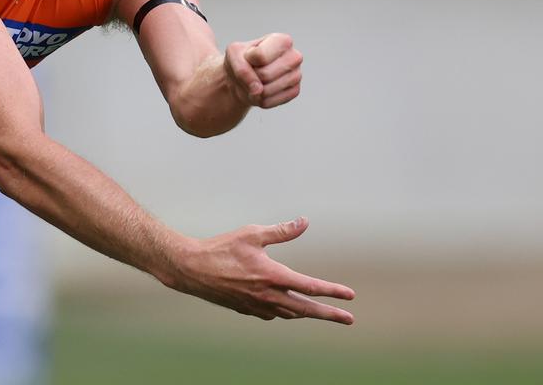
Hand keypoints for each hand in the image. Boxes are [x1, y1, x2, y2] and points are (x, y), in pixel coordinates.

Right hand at [171, 217, 354, 322]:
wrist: (192, 270)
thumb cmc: (221, 248)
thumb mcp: (252, 233)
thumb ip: (281, 231)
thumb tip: (304, 222)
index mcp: (273, 276)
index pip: (310, 286)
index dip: (332, 291)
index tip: (350, 295)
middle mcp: (268, 296)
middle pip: (306, 309)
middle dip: (329, 314)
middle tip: (348, 319)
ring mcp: (257, 306)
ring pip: (289, 314)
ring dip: (306, 313)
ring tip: (319, 312)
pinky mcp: (246, 310)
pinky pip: (272, 314)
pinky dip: (284, 312)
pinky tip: (285, 308)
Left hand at [224, 33, 301, 107]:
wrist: (245, 75)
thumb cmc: (242, 59)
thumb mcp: (233, 55)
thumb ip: (242, 69)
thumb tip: (258, 90)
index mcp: (282, 40)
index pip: (261, 56)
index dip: (248, 59)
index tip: (249, 55)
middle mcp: (294, 56)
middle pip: (265, 75)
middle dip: (251, 75)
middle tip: (252, 70)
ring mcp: (297, 75)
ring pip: (266, 91)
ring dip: (253, 89)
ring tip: (255, 80)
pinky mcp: (294, 91)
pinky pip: (269, 101)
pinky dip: (258, 99)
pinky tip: (261, 90)